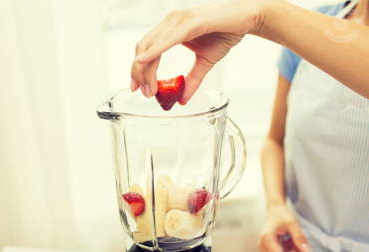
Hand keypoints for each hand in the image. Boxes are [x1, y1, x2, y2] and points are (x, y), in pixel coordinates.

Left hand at [130, 0, 265, 102]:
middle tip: (142, 93)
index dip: (138, 69)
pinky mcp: (190, 22)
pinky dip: (154, 51)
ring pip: (152, 46)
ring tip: (148, 89)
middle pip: (143, 48)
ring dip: (146, 69)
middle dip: (138, 73)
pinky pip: (168, 39)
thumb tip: (182, 101)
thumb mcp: (205, 63)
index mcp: (170, 29)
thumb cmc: (225, 33)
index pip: (146, 49)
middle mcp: (170, 22)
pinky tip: (143, 62)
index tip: (136, 88)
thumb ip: (192, 80)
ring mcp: (178, 20)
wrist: (247, 18)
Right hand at [258, 204, 310, 251]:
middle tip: (299, 243)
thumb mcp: (292, 223)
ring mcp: (265, 248)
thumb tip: (306, 251)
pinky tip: (289, 241)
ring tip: (292, 239)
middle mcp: (263, 245)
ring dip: (292, 251)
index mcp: (266, 238)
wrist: (275, 211)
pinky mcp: (268, 250)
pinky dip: (289, 250)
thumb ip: (299, 237)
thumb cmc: (280, 215)